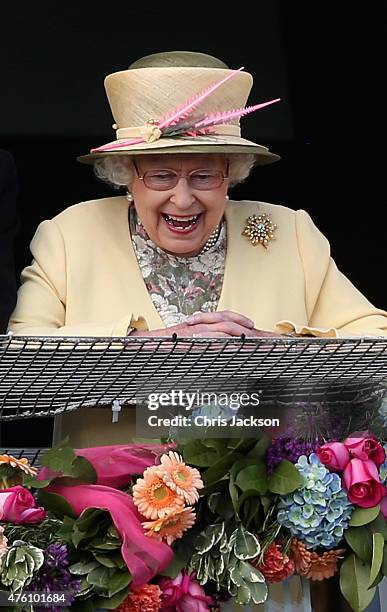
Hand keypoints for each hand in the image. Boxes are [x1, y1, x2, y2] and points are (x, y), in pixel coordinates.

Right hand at [130, 310, 279, 337]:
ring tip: (246, 337)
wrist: (143, 344)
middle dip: (240, 322)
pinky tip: (229, 345)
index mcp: (196, 323)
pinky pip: (207, 338)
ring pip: (218, 327)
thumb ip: (198, 341)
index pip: (220, 315)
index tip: (247, 324)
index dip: (235, 318)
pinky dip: (220, 341)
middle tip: (252, 329)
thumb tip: (212, 346)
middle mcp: (195, 324)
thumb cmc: (161, 344)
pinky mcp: (187, 339)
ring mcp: (191, 330)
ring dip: (235, 331)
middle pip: (222, 317)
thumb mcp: (183, 341)